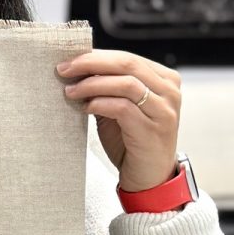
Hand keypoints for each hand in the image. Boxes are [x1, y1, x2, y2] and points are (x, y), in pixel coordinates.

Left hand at [57, 50, 181, 191]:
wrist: (149, 178)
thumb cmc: (132, 142)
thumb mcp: (119, 109)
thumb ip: (107, 89)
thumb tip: (76, 70)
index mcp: (164, 79)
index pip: (127, 57)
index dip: (96, 56)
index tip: (68, 60)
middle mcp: (169, 90)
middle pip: (126, 64)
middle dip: (91, 63)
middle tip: (64, 69)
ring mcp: (164, 110)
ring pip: (125, 83)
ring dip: (92, 84)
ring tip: (70, 91)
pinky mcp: (153, 129)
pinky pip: (123, 108)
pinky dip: (100, 104)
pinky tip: (85, 108)